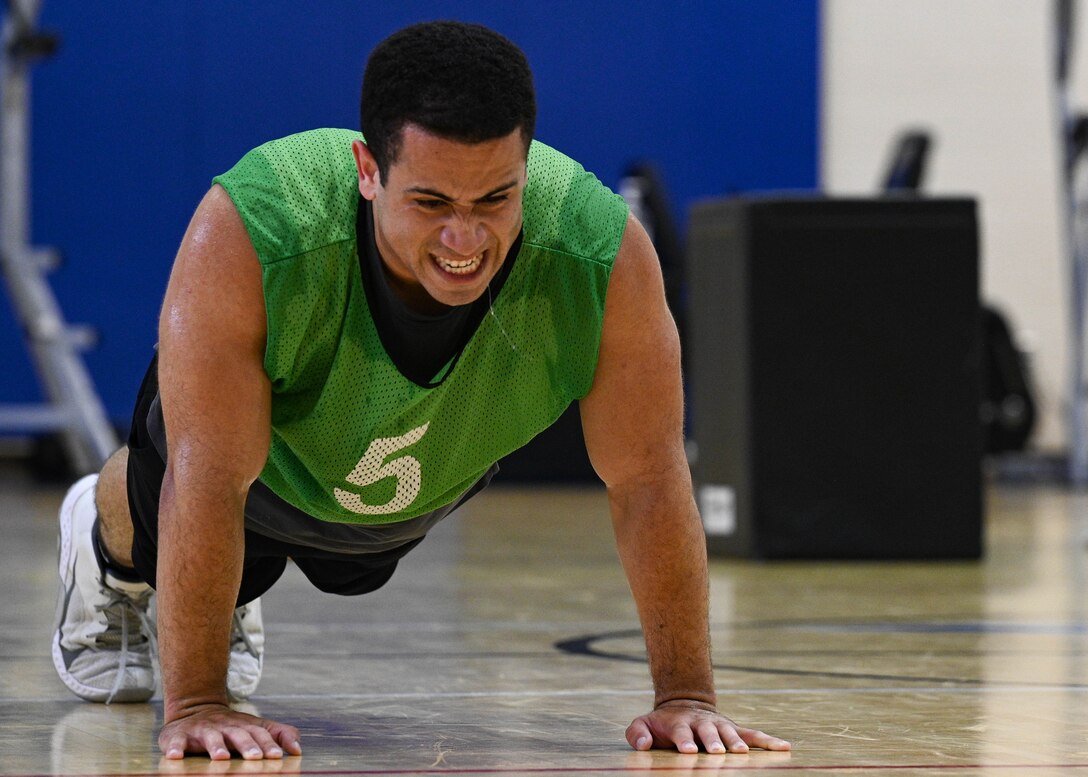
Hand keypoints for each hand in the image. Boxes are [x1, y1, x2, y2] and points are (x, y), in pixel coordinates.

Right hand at [159, 703, 301, 759]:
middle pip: (238, 735)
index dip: (269, 744)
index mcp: (244, 726)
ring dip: (216, 747)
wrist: (194, 709)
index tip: (277, 756)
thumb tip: (298, 748)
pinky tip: (175, 757)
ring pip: (210, 737)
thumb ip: (278, 734)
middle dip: (247, 746)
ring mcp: (202, 730)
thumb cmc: (231, 727)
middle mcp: (225, 726)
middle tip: (256, 758)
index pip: (259, 734)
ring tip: (221, 757)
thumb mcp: (255, 727)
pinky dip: (174, 748)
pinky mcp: (179, 736)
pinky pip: (175, 742)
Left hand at [626, 700, 790, 753]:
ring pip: (731, 733)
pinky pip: (754, 734)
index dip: (685, 740)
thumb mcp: (643, 724)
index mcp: (680, 723)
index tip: (688, 750)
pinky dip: (769, 741)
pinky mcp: (735, 729)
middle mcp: (703, 723)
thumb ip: (637, 733)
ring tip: (742, 753)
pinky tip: (785, 747)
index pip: (681, 732)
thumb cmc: (662, 723)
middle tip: (717, 752)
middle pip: (709, 732)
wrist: (683, 704)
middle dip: (713, 742)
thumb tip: (643, 745)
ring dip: (737, 742)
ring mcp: (720, 726)